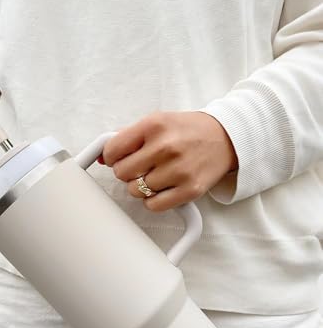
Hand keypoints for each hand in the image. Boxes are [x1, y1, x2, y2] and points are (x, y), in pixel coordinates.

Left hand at [99, 111, 237, 211]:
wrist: (226, 137)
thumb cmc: (187, 130)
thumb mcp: (157, 122)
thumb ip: (127, 137)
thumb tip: (100, 156)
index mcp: (154, 125)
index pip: (113, 150)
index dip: (112, 157)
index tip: (118, 158)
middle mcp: (166, 147)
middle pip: (122, 173)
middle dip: (126, 172)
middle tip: (139, 167)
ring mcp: (179, 170)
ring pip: (136, 191)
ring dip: (140, 186)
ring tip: (155, 175)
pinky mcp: (190, 190)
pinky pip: (153, 205)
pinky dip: (153, 200)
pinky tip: (162, 187)